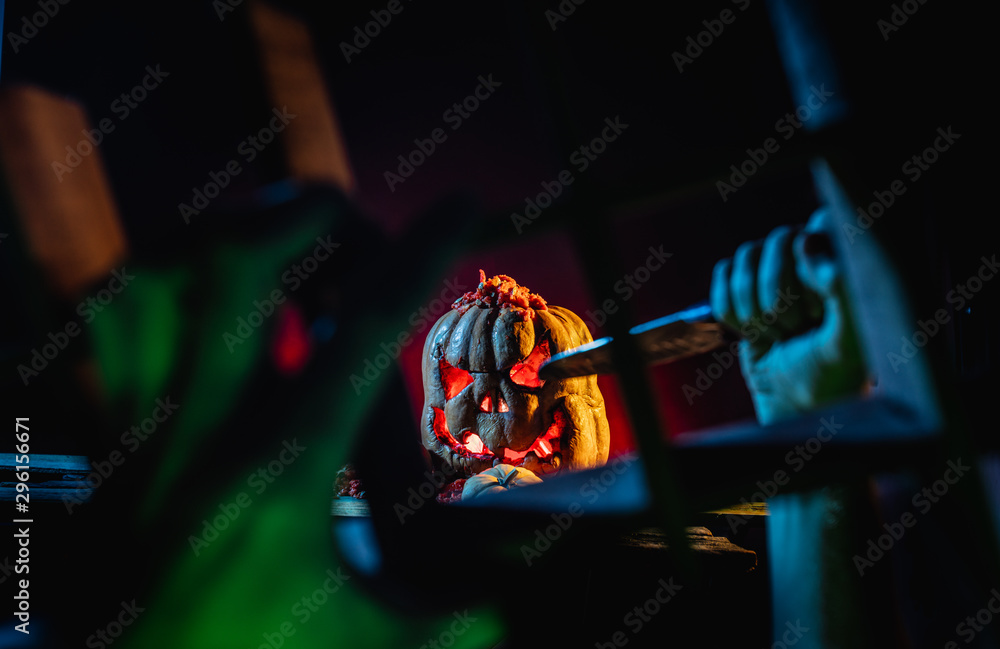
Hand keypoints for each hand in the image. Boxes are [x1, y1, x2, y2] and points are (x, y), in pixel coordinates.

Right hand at [710, 207, 868, 423]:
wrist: (798, 400)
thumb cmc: (832, 370)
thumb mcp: (848, 337)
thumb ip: (840, 287)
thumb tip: (806, 239)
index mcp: (845, 261)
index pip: (819, 226)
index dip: (809, 268)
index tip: (818, 310)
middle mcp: (811, 254)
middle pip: (778, 240)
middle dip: (779, 297)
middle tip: (796, 329)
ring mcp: (774, 268)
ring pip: (745, 256)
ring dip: (754, 307)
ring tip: (777, 333)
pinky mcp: (744, 285)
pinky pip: (722, 275)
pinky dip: (731, 311)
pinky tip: (754, 332)